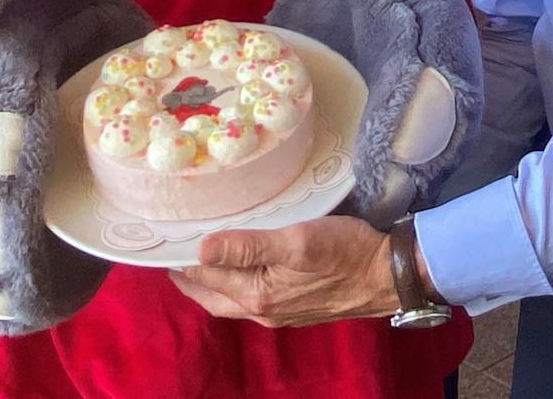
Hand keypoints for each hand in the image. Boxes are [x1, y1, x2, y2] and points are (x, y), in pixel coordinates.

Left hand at [170, 217, 402, 327]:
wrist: (389, 276)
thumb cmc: (345, 253)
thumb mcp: (296, 241)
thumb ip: (248, 246)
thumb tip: (201, 249)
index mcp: (257, 295)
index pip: (206, 277)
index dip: (182, 259)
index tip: (163, 239)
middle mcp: (263, 311)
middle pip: (213, 297)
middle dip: (189, 278)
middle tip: (172, 252)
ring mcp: (280, 312)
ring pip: (232, 300)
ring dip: (212, 282)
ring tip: (199, 257)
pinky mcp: (295, 307)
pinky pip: (252, 298)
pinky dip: (235, 284)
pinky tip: (240, 267)